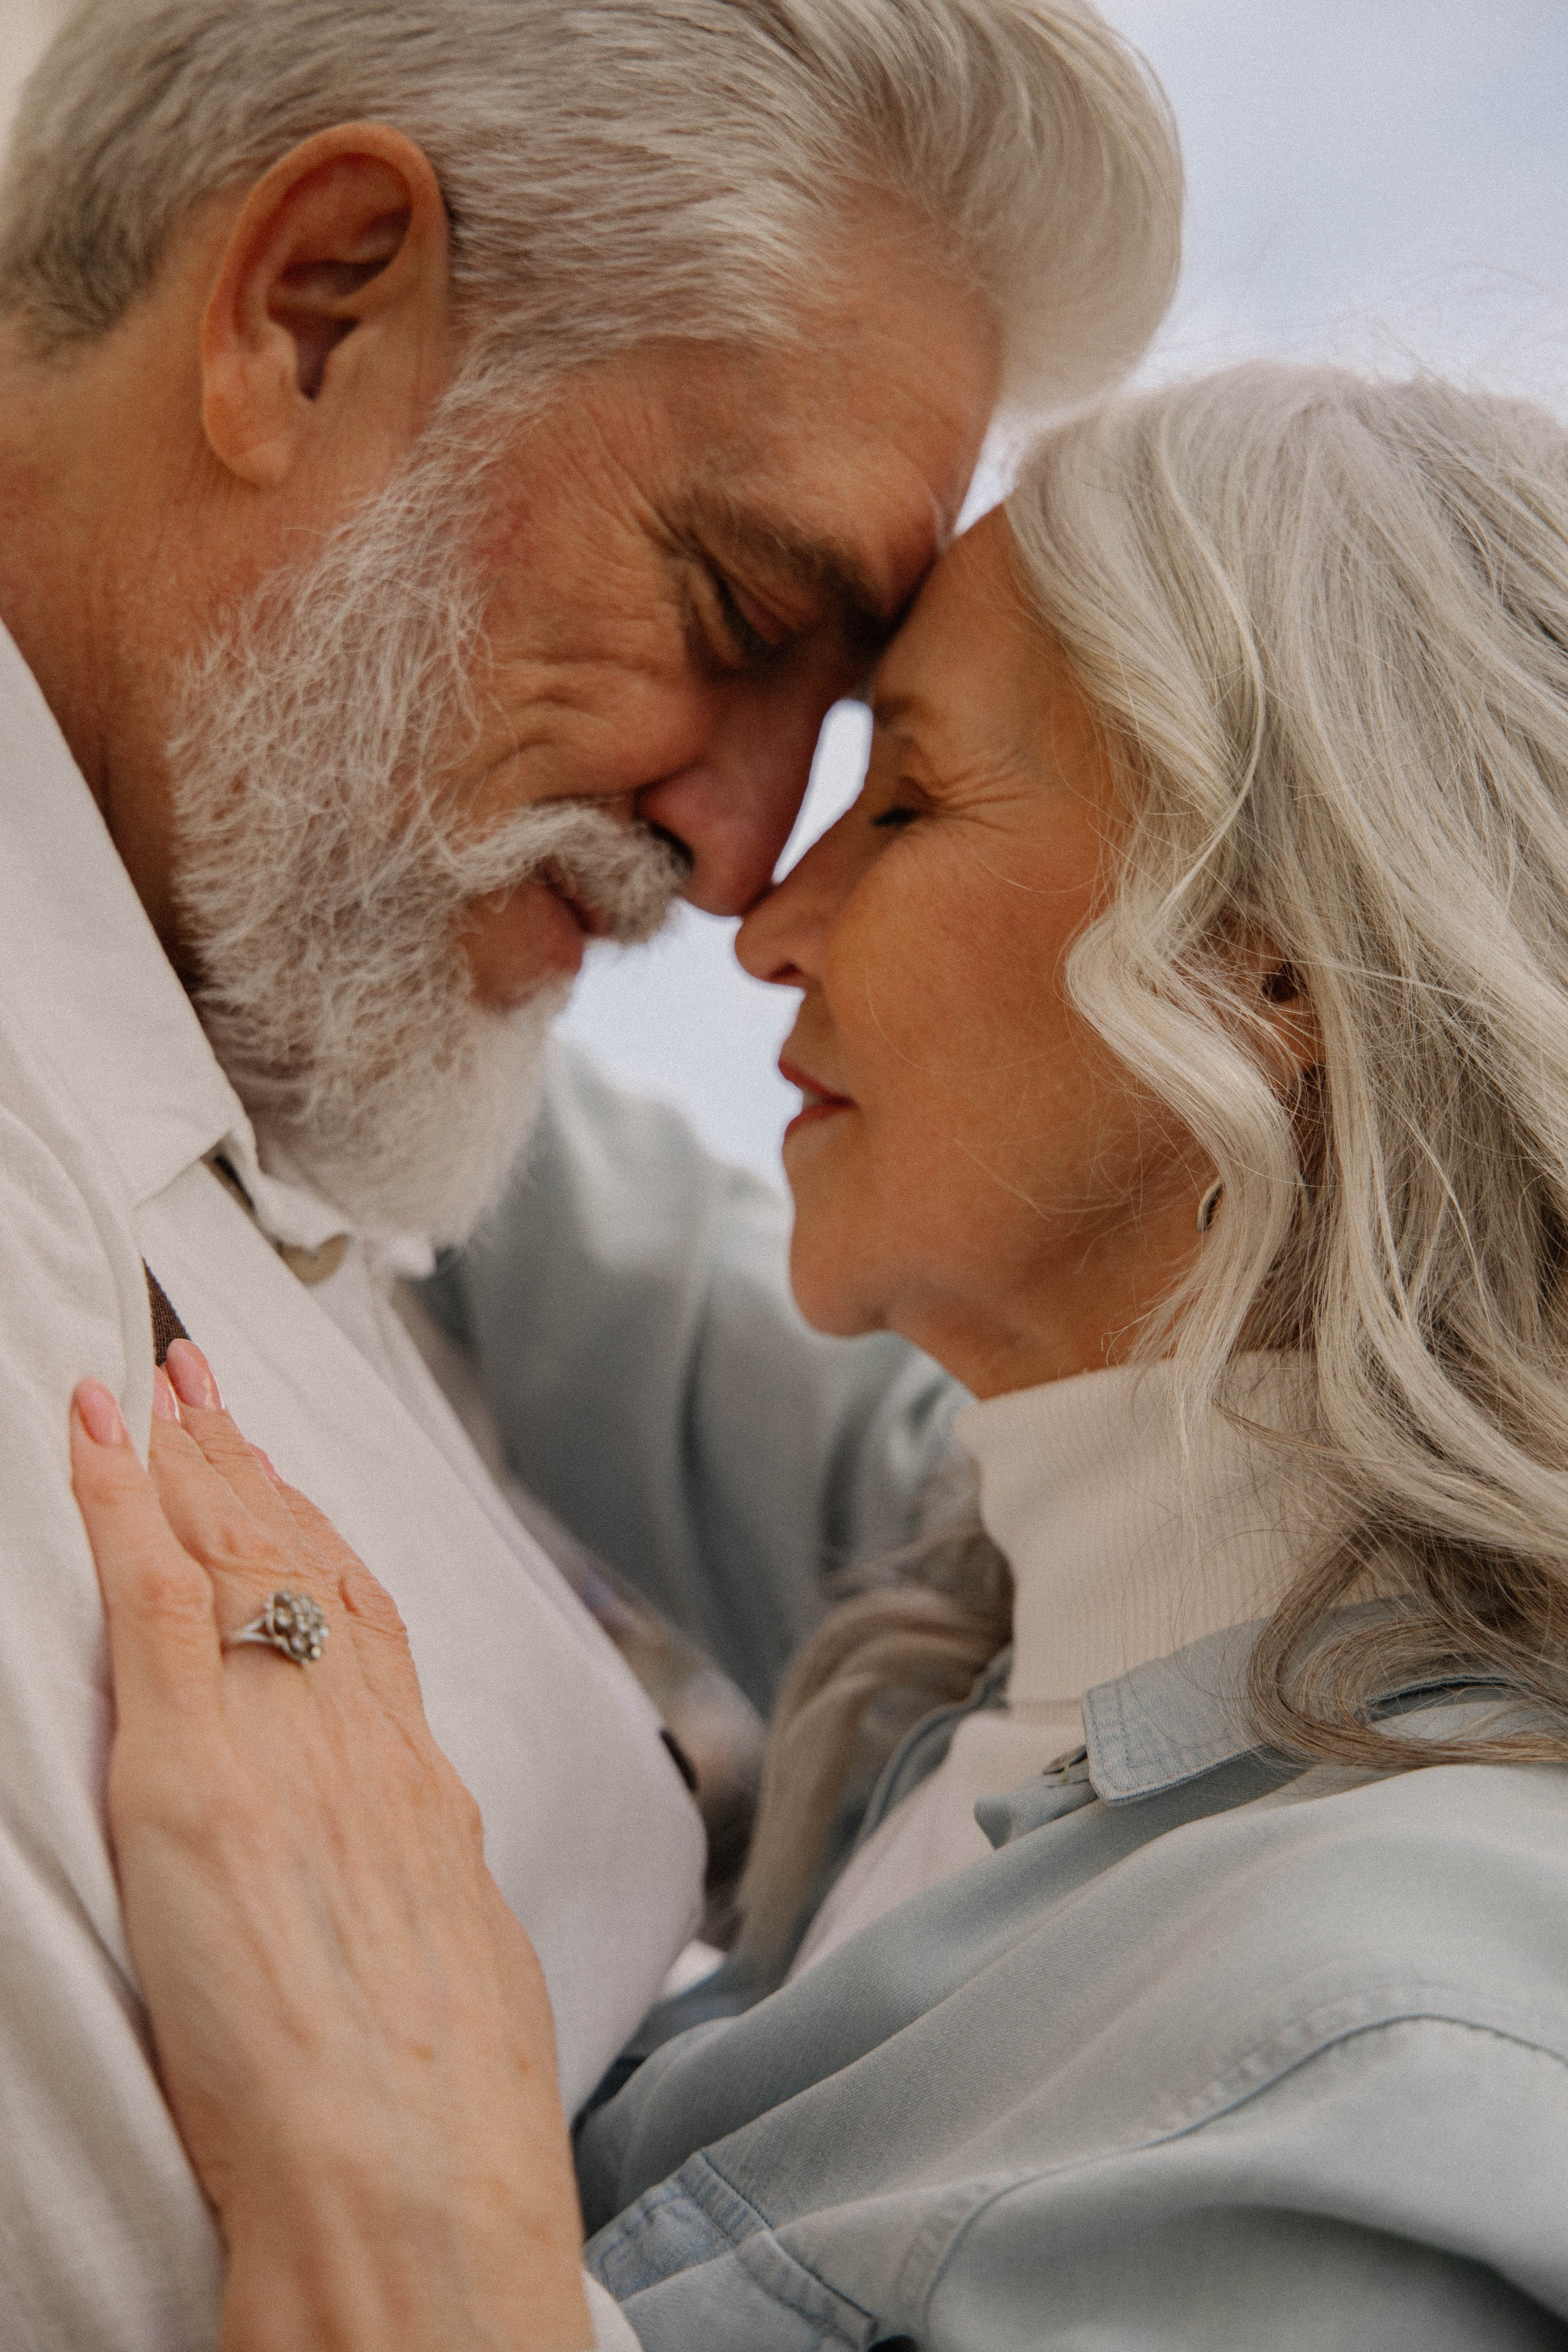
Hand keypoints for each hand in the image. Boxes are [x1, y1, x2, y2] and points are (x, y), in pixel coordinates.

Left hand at [71, 1345, 593, 2351]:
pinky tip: (96, 1436)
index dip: (318, 1528)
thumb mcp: (457, 1964)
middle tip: (207, 1382)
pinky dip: (120, 1503)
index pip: (362, 1617)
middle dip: (250, 1462)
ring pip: (237, 1557)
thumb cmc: (440, 2106)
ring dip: (193, 1458)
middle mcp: (359, 1742)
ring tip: (161, 1387)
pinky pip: (155, 1598)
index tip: (286, 1469)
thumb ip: (419, 1883)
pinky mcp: (195, 1773)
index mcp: (416, 1787)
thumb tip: (400, 1867)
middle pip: (303, 1564)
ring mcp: (282, 1745)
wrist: (410, 2172)